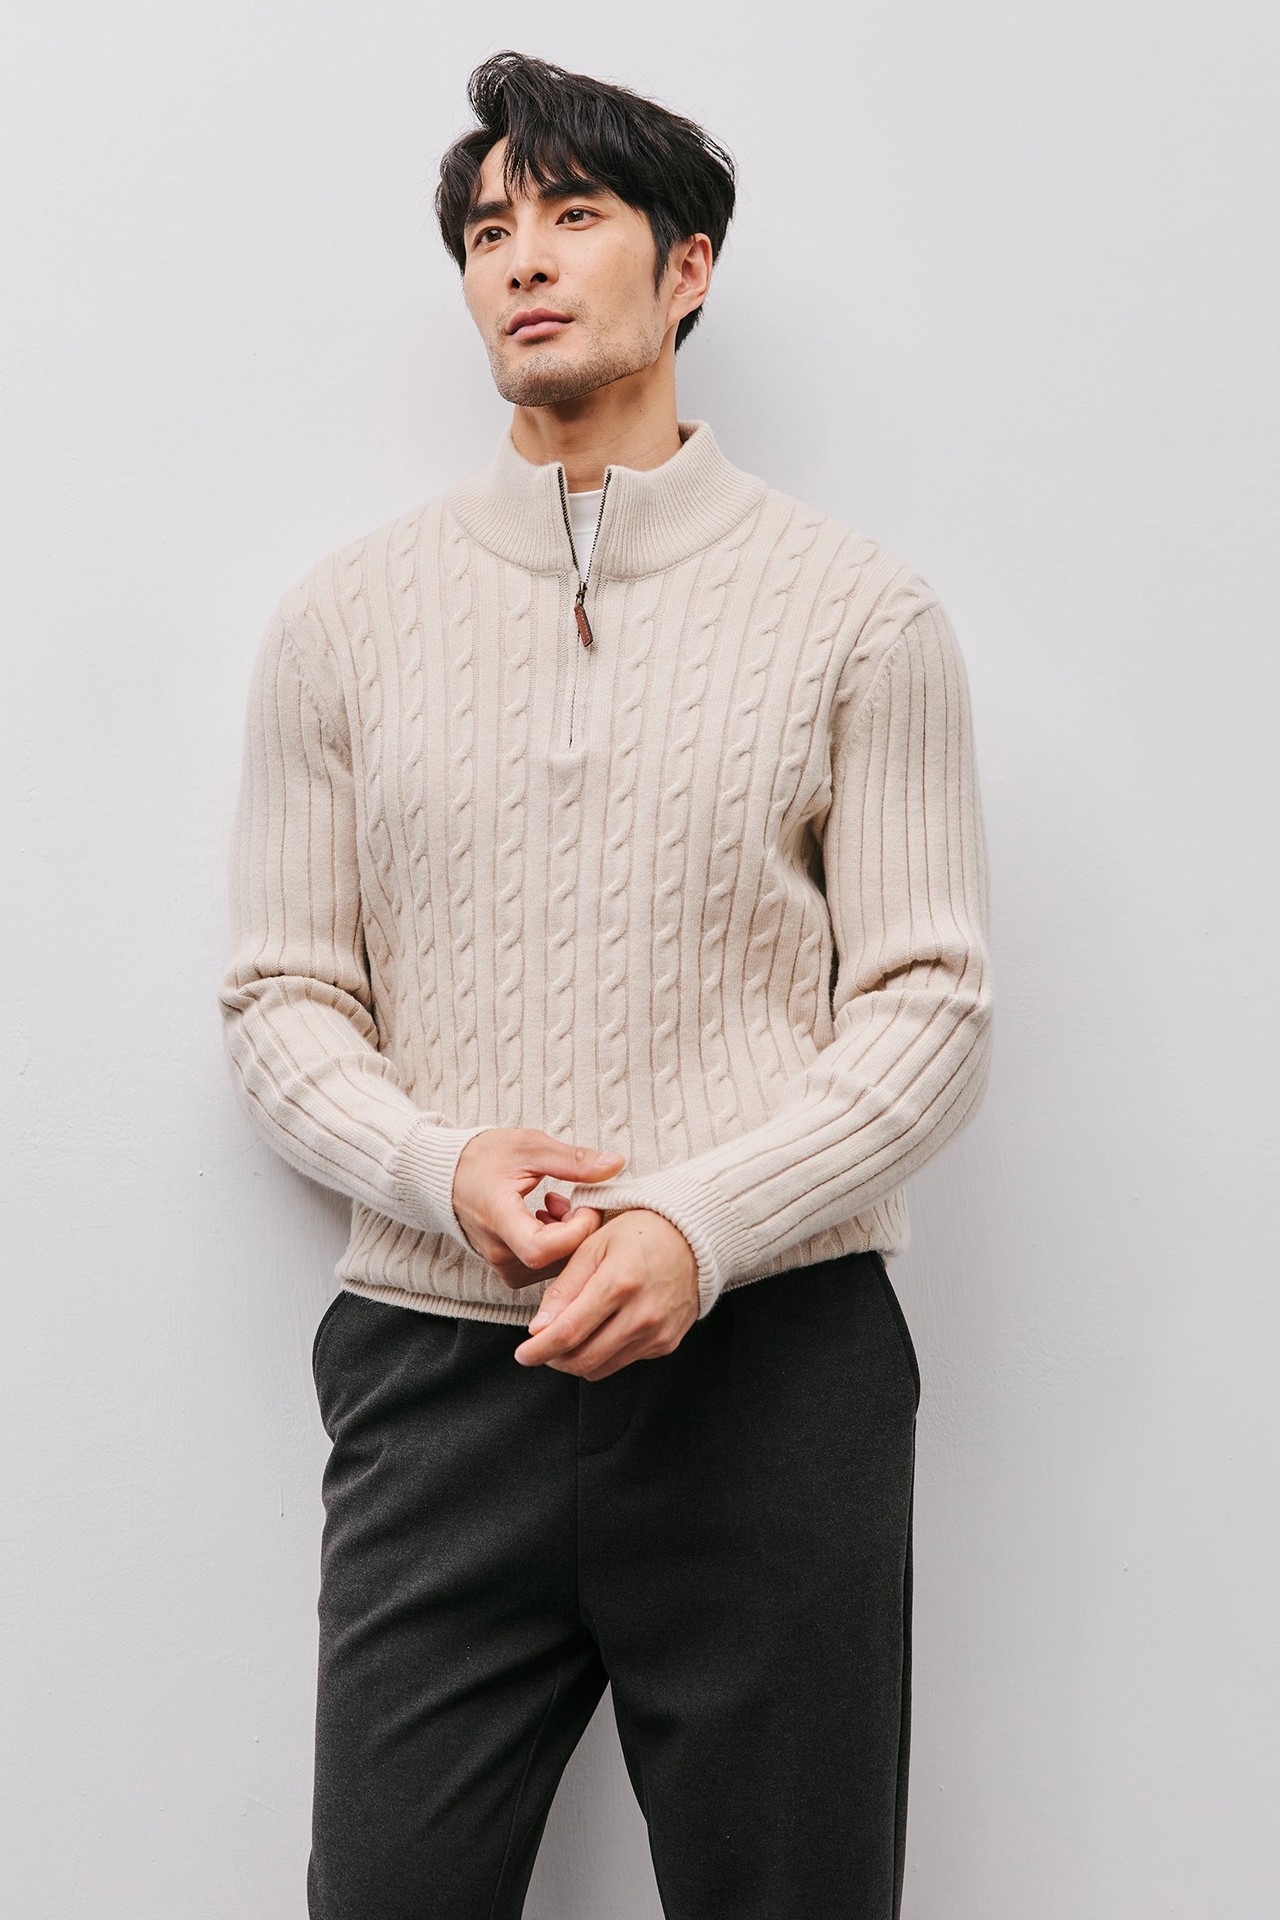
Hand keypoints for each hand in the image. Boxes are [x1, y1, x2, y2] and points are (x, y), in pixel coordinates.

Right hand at [451, 1128, 625, 1290]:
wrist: (444, 1175)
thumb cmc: (482, 1157)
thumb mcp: (530, 1147)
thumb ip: (573, 1161)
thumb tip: (615, 1164)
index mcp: (499, 1221)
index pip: (543, 1250)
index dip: (576, 1230)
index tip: (587, 1203)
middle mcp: (499, 1253)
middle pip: (557, 1262)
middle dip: (581, 1231)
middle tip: (577, 1198)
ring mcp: (502, 1265)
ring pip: (556, 1267)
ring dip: (570, 1237)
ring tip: (559, 1204)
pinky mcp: (508, 1269)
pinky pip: (545, 1268)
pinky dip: (559, 1244)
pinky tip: (549, 1217)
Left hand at [513, 1207, 698, 1378]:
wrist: (693, 1238)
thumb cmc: (639, 1233)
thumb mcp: (594, 1246)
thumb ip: (565, 1288)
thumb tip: (538, 1329)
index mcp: (620, 1283)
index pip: (568, 1332)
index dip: (538, 1349)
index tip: (522, 1354)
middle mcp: (642, 1315)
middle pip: (583, 1359)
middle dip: (553, 1359)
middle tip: (540, 1347)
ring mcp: (657, 1333)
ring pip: (601, 1368)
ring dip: (576, 1359)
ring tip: (568, 1336)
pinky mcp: (666, 1344)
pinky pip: (622, 1362)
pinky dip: (603, 1353)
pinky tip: (601, 1330)